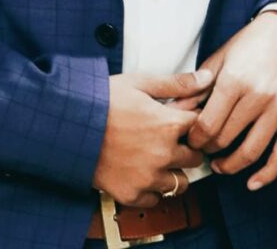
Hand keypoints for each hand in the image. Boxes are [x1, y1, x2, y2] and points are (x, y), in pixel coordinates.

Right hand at [93, 70, 212, 206]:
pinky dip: (152, 189)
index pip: (202, 127)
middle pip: (195, 158)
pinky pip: (156, 199)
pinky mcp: (132, 194)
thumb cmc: (102, 99)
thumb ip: (177, 84)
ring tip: (156, 158)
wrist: (69, 124)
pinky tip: (141, 172)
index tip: (183, 120)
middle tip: (169, 139)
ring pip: (180, 183)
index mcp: (168, 125)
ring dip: (173, 172)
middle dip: (187, 148)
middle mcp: (163, 155)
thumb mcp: (140, 83)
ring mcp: (148, 178)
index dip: (194, 122)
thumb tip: (208, 78)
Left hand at [185, 13, 276, 189]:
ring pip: (252, 151)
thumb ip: (196, 87)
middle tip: (202, 151)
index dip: (194, 138)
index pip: (208, 123)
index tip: (189, 140)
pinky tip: (252, 182)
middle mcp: (258, 96)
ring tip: (220, 166)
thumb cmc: (249, 44)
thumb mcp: (219, 58)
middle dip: (210, 150)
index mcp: (235, 80)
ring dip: (232, 165)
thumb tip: (173, 111)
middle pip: (227, 139)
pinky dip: (266, 174)